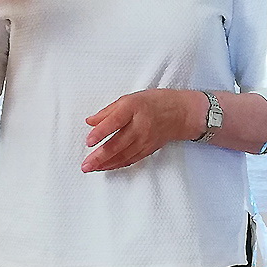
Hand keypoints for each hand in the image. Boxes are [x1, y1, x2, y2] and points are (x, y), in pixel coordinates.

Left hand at [81, 90, 205, 171]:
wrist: (180, 113)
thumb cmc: (154, 103)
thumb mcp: (129, 99)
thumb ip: (108, 111)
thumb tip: (90, 121)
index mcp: (133, 108)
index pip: (115, 122)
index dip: (101, 132)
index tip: (89, 141)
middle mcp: (140, 126)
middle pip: (117, 144)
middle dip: (100, 157)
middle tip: (85, 164)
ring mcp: (145, 140)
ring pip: (123, 155)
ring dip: (106, 164)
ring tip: (91, 168)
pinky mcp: (148, 149)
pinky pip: (130, 159)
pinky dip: (117, 164)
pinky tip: (106, 167)